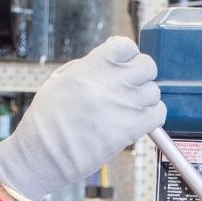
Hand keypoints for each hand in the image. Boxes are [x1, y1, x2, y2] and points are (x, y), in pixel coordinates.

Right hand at [0, 36, 165, 200]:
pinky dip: (153, 116)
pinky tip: (139, 121)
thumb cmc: (46, 121)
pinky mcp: (131, 129)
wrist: (43, 155)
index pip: (126, 45)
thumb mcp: (59, 80)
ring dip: (145, 98)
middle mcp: (110, 82)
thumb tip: (109, 65)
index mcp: (91, 66)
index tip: (123, 64)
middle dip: (141, 74)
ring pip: (154, 91)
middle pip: (147, 65)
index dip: (127, 54)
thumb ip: (88, 67)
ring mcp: (124, 105)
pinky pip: (158, 114)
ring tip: (130, 107)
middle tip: (131, 86)